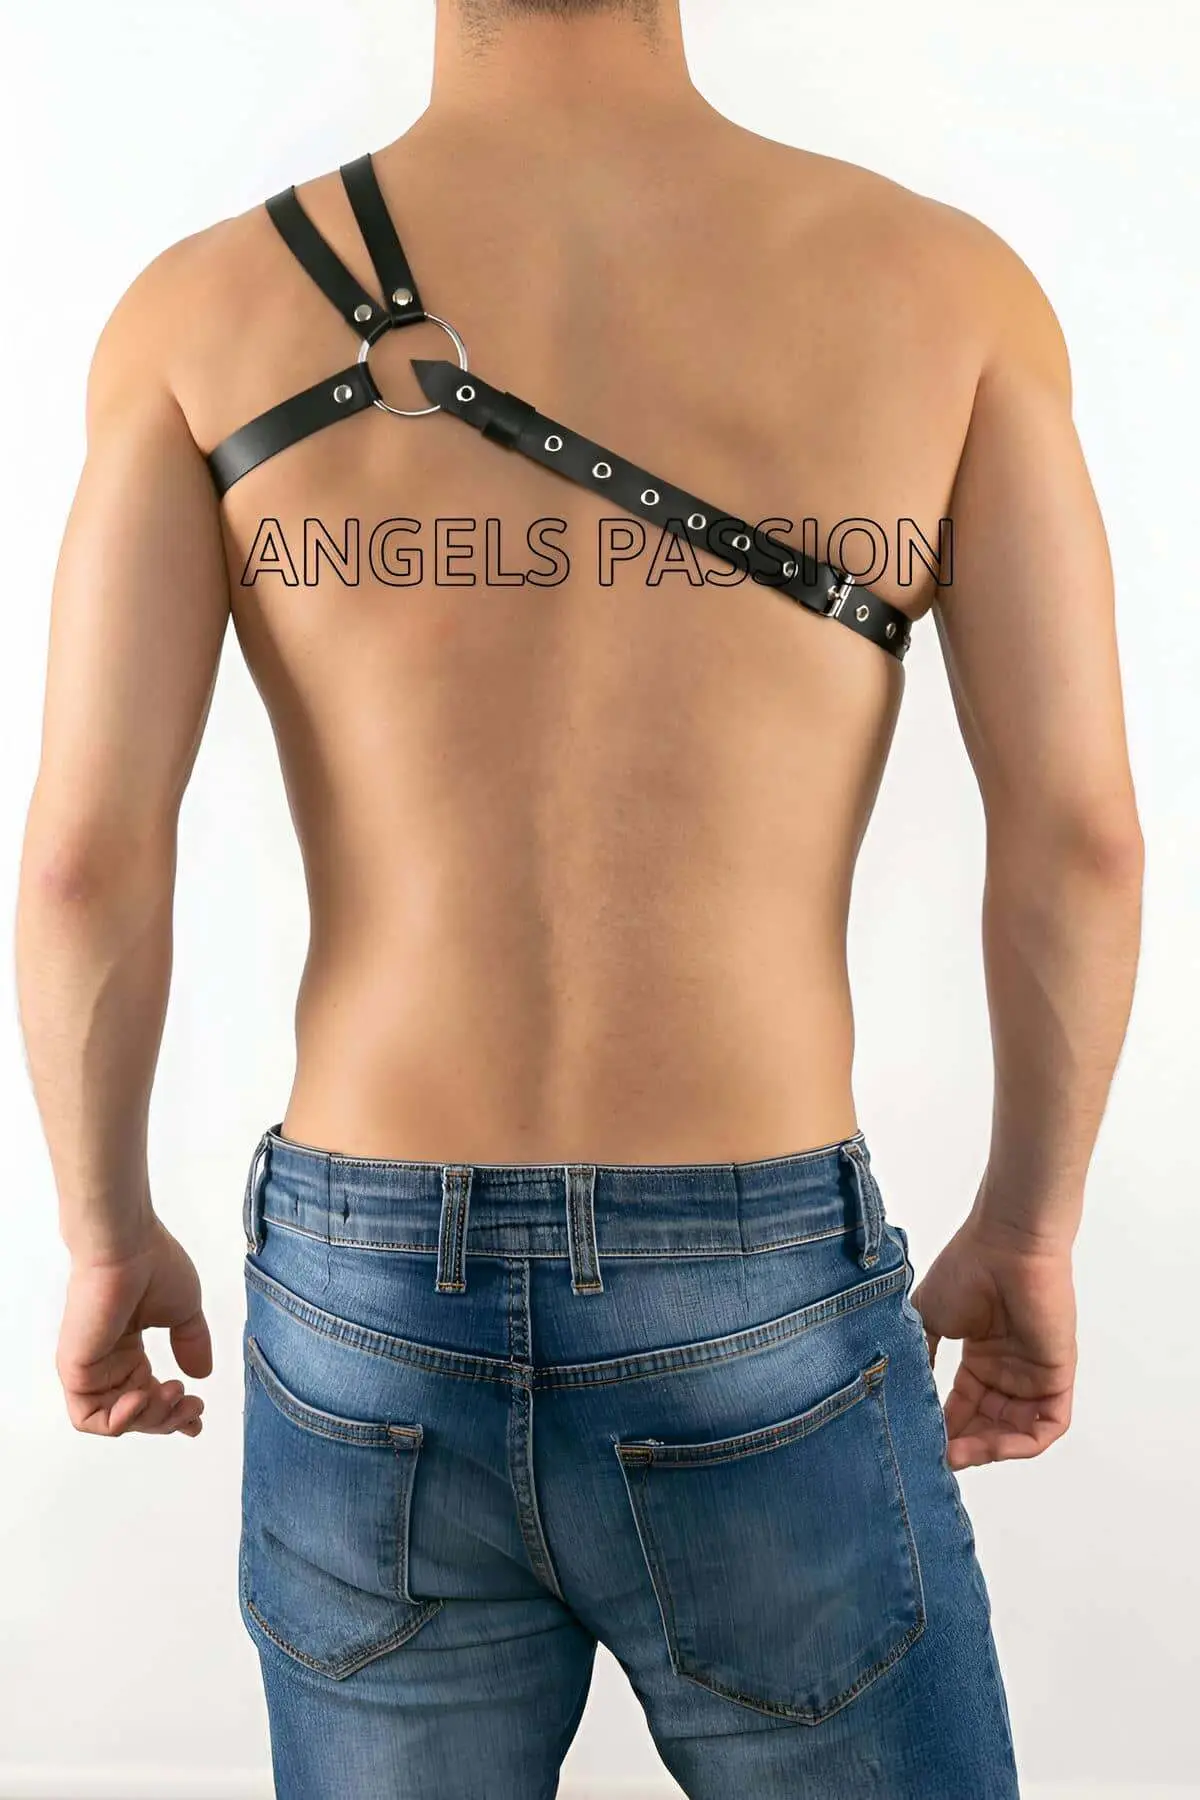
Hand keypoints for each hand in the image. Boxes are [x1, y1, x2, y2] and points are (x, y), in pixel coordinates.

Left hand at [56, 1216, 211, 1436]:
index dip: (173, 1413)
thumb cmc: (153, 1266)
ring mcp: (89, 1369)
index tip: (198, 1416)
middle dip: (168, 1419)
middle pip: (136, 1414)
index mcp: (128, 1349)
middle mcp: (108, 1362)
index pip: (148, 1394)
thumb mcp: (184, 1311)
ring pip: (115, 1421)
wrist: (127, 1246)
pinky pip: (89, 1417)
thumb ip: (191, 1343)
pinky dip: (118, 1422)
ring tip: (172, 1393)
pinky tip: (142, 1399)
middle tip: (192, 1406)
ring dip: (149, 1419)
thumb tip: (202, 1374)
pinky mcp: (75, 1371)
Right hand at [909, 1215, 1076, 1468]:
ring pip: (1015, 1432)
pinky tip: (988, 1446)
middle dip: (963, 1445)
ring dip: (987, 1449)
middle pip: (988, 1425)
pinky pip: (1047, 1426)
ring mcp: (1034, 1374)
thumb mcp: (928, 1318)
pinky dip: (1020, 1444)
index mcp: (982, 1356)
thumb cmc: (966, 1271)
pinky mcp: (1058, 1376)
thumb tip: (900, 1393)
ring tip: (956, 1453)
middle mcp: (1009, 1370)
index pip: (964, 1406)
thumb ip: (919, 1356)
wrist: (1005, 1245)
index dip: (944, 1428)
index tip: (921, 1443)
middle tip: (937, 1456)